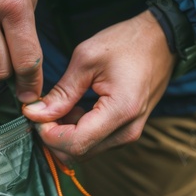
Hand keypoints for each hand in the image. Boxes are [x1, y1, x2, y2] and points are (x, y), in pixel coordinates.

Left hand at [23, 10, 174, 161]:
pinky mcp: (126, 131)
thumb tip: (34, 113)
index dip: (48, 133)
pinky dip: (77, 132)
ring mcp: (129, 134)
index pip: (75, 143)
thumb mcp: (86, 59)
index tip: (35, 112)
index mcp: (120, 112)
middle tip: (42, 110)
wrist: (161, 41)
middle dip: (53, 136)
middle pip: (78, 154)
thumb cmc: (126, 43)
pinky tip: (74, 109)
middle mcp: (127, 131)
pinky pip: (95, 143)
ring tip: (60, 105)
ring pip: (85, 152)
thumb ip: (61, 92)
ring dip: (64, 135)